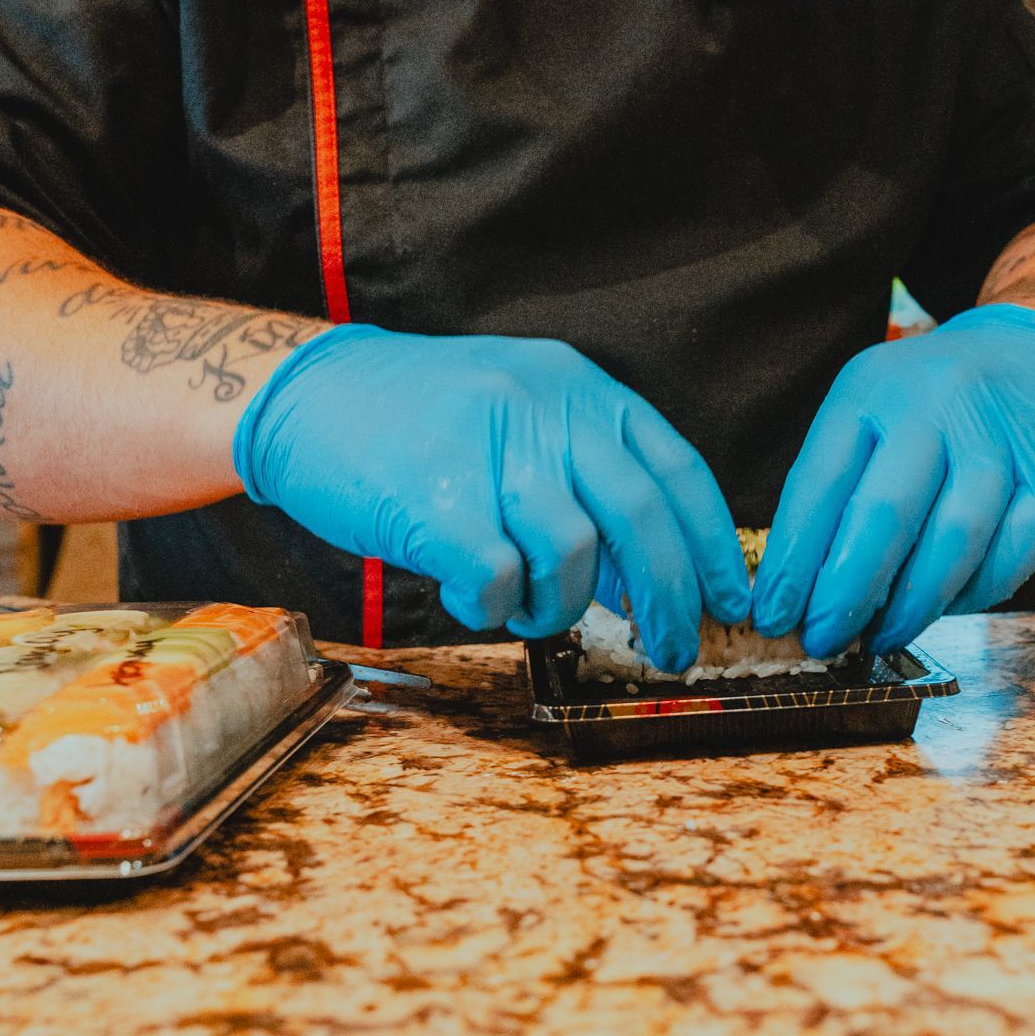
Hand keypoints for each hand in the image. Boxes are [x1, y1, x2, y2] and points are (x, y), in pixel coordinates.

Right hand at [232, 326, 748, 665]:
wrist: (305, 392)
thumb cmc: (417, 418)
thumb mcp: (517, 415)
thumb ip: (582, 477)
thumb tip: (643, 574)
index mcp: (575, 387)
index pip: (675, 469)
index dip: (712, 545)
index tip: (729, 601)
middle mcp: (542, 410)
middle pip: (640, 517)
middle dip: (668, 597)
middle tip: (672, 649)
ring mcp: (488, 451)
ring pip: (572, 555)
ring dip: (561, 605)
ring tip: (532, 611)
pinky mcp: (434, 501)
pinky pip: (498, 579)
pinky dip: (496, 607)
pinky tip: (475, 600)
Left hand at [752, 306, 1034, 657]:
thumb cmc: (932, 400)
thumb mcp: (869, 411)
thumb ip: (837, 488)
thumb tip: (802, 592)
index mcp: (871, 389)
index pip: (819, 484)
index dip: (791, 561)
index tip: (770, 616)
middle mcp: (936, 404)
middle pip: (885, 514)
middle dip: (846, 593)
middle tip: (823, 641)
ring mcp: (1000, 436)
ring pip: (954, 538)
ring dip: (913, 605)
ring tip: (882, 638)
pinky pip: (1016, 550)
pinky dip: (976, 592)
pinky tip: (946, 608)